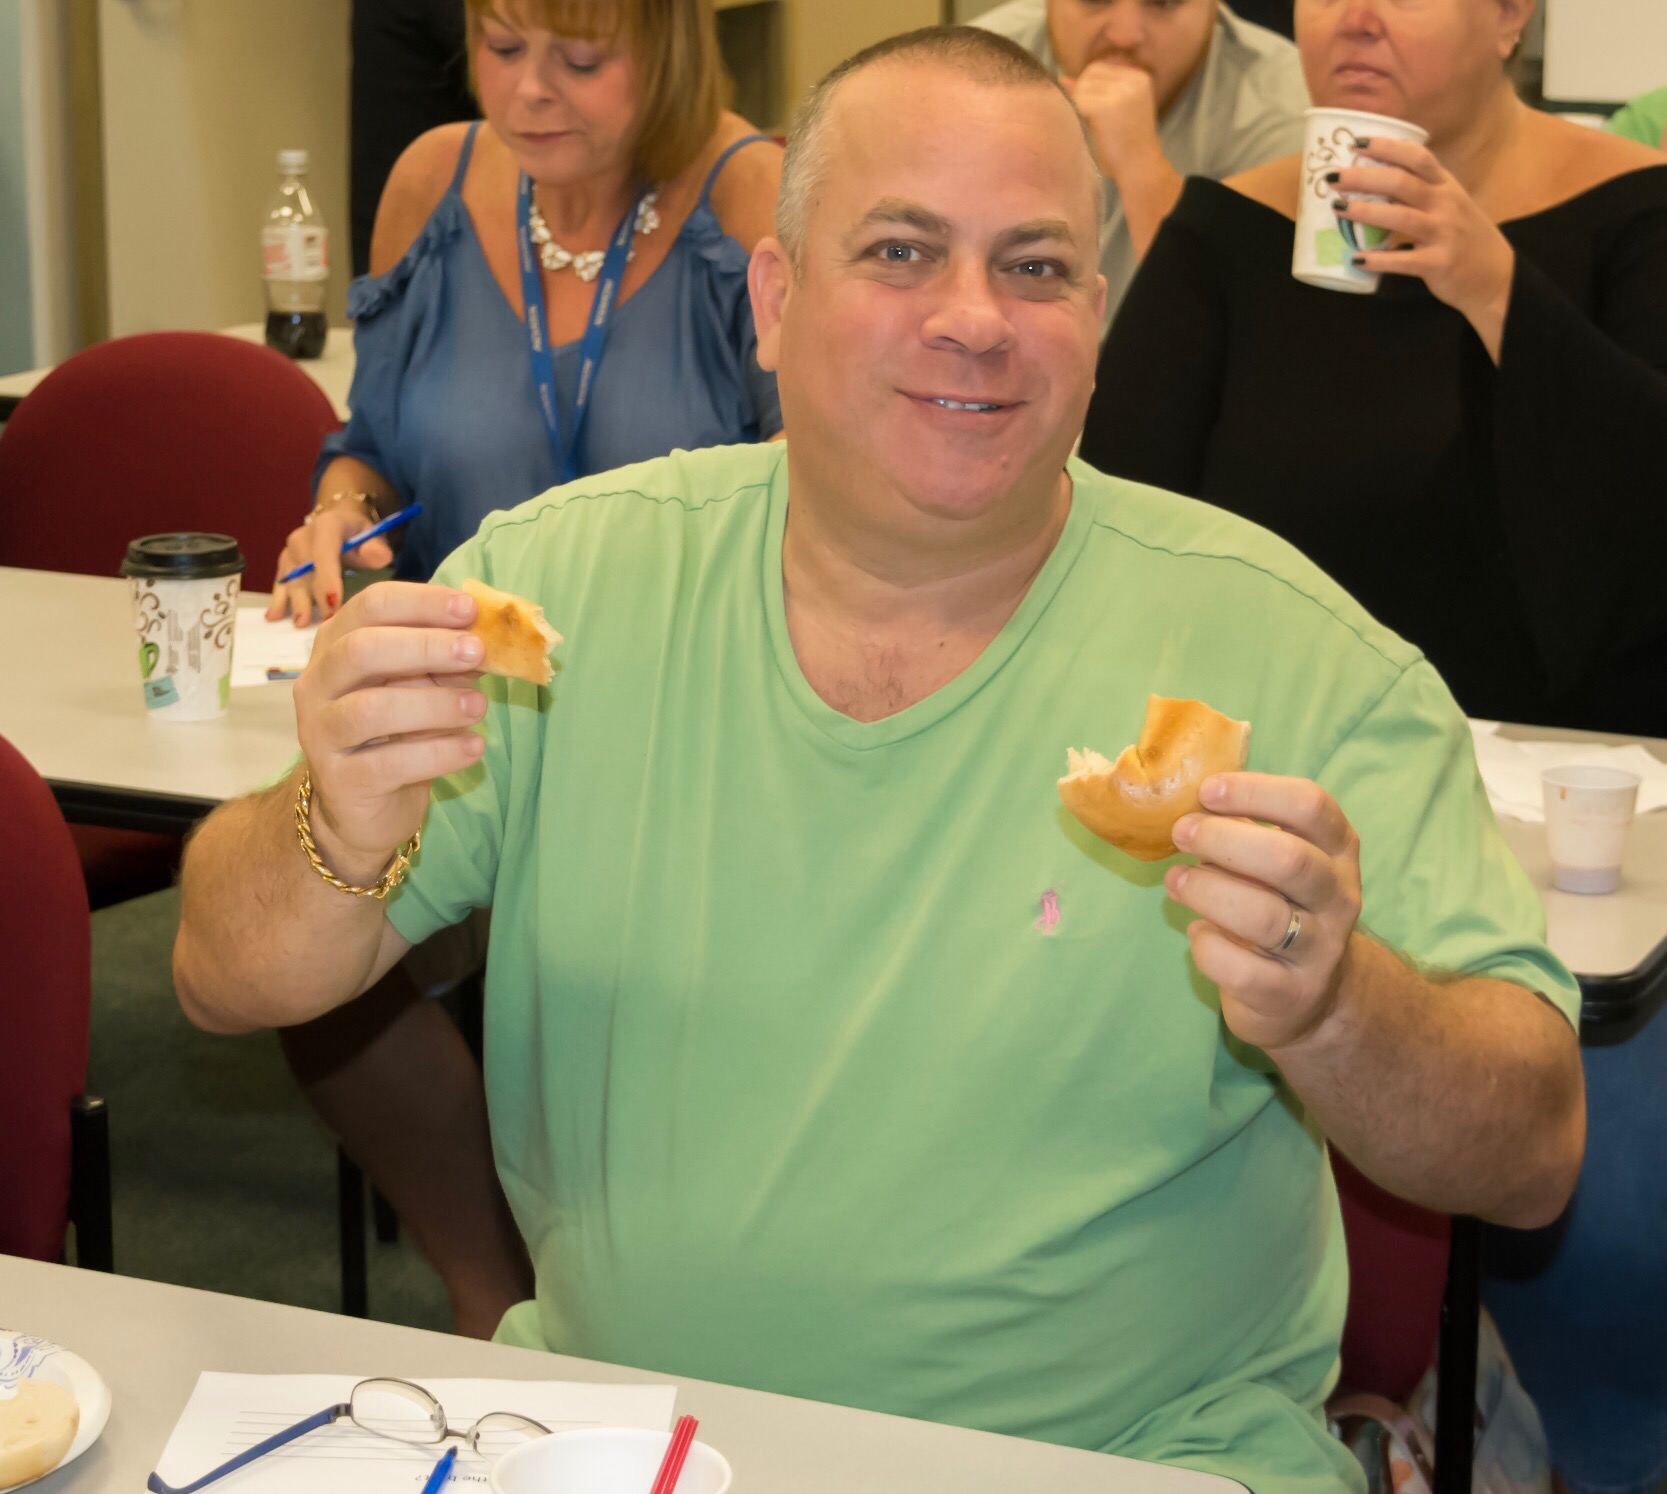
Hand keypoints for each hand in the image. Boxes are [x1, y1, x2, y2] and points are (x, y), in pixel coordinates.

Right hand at [266, 494, 395, 626]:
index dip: (328, 578)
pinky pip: (281, 583)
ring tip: (301, 623)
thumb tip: (379, 557)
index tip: (335, 602)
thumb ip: (376, 547)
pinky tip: (273, 616)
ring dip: (296, 602)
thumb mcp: (373, 535)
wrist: (339, 522)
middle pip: (306, 570)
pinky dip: (278, 600)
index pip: (325, 553)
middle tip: (325, 622)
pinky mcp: (285, 564)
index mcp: (327, 526)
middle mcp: (303, 537)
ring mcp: (291, 551)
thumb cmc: (359, 533)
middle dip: (315, 597)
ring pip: (292, 579)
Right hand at [292, 582, 485, 877]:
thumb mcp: (423, 687)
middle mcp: (318, 683)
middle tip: (477, 651)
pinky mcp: (340, 780)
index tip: (470, 608)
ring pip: (371, 709)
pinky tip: (474, 747)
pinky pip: (389, 762)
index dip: (422, 602)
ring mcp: (320, 732)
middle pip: (362, 650)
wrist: (365, 807)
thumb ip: (446, 661)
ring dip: (435, 703)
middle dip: (425, 646)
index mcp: (336, 644)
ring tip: (480, 706)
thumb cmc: (398, 733)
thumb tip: (488, 636)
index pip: (371, 606)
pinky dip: (439, 753)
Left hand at [1060, 61, 1162, 182]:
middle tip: (1088, 119)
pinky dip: (1077, 114)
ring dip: (1079, 105)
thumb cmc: (1126, 147)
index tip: (1091, 110)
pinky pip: (1078, 101)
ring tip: (1091, 126)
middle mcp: (1133, 79)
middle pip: (1090, 73)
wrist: (1141, 169)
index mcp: (1139, 78)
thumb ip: (1092, 93)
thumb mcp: (1114, 112)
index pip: (1098, 68)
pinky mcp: (1106, 106)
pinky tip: (1088, 130)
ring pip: (1082, 86)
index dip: (1086, 88)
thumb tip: (1063, 78)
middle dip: (1082, 94)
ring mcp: (1121, 91)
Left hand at [1163, 772, 1363, 1052]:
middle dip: (1223, 840)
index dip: (1256, 792)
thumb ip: (1244, 830)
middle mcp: (1339, 897)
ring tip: (1176, 880)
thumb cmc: (1280, 907)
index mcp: (1337, 851)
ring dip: (1206, 890)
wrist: (1309, 997)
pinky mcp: (1290, 994)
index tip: (1206, 792)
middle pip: (1288, 858)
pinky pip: (1240, 968)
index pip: (1311, 806)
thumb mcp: (1277, 862)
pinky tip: (1198, 933)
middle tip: (1181, 833)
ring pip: (1263, 915)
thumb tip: (1190, 803)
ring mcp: (1320, 950)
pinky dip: (1207, 946)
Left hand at [1331, 135, 1515, 361]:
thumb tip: (1372, 183)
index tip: (1356, 143)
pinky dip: (1378, 260)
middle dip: (1365, 177)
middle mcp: (1446, 204)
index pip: (1417, 157)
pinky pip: (1403, 260)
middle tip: (1333, 177)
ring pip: (1400, 217)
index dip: (1387, 147)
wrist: (1495, 275)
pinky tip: (1355, 259)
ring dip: (1366, 212)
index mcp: (1446, 186)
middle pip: (1401, 183)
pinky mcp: (1438, 263)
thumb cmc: (1463, 237)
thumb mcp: (1449, 205)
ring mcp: (1443, 233)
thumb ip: (1419, 192)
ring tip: (1338, 209)